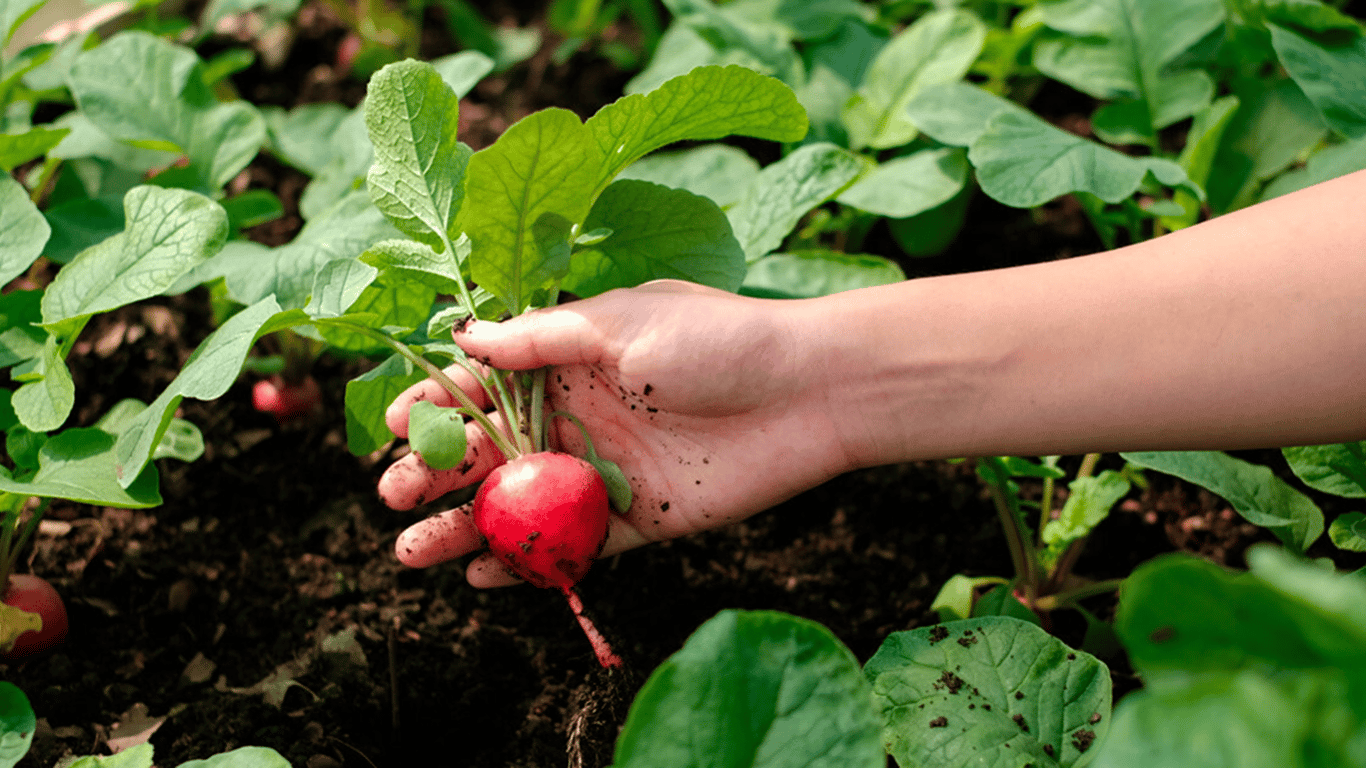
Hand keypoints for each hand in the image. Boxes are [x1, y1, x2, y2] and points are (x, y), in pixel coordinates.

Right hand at [378, 280, 850, 586]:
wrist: (811, 390)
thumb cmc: (719, 339)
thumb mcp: (620, 324)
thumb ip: (541, 340)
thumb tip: (462, 338)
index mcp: (572, 359)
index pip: (488, 384)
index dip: (437, 405)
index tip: (390, 428)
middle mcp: (582, 415)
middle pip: (493, 451)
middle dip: (436, 474)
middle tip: (393, 498)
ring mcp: (609, 470)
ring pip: (523, 505)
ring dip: (468, 528)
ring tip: (413, 552)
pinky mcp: (642, 518)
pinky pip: (577, 546)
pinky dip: (533, 562)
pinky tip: (486, 576)